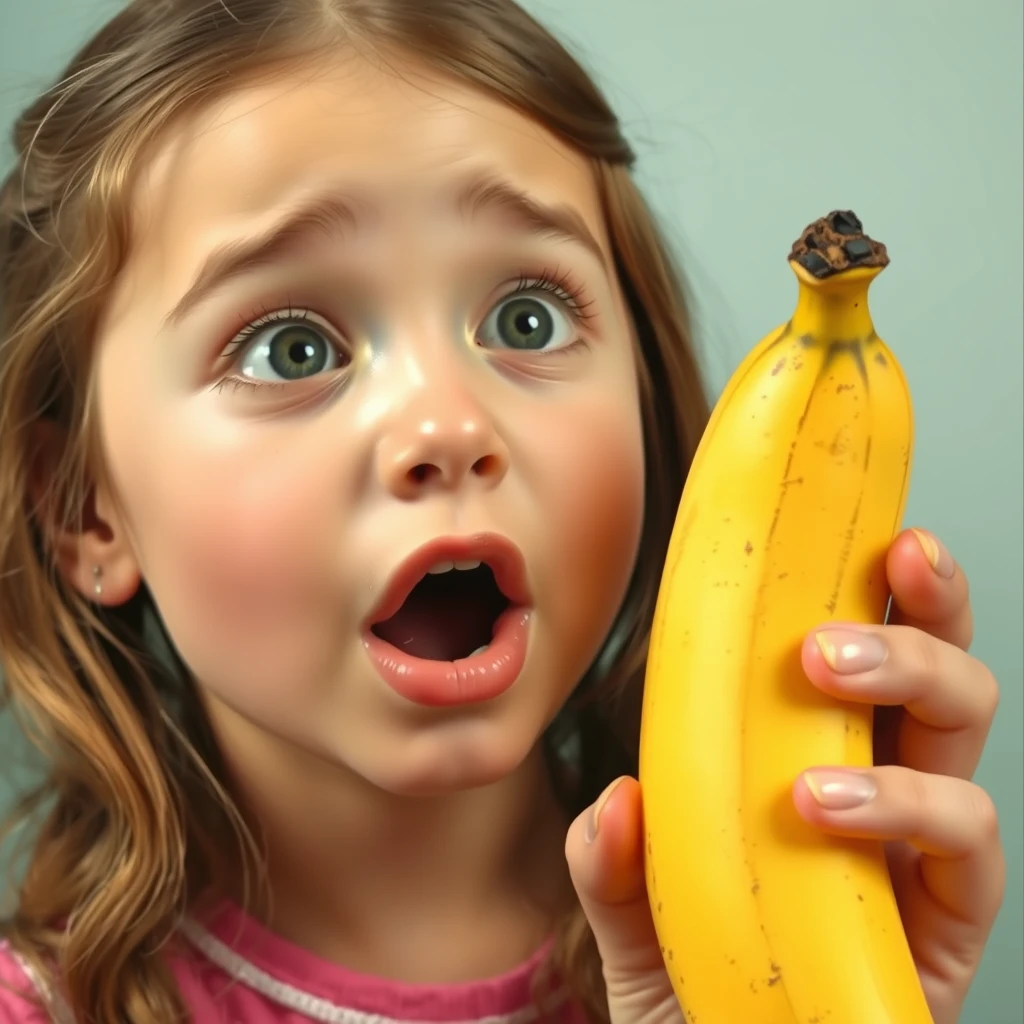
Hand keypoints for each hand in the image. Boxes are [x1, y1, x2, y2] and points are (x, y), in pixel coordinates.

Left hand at [565, 527, 1004, 1023]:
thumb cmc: (696, 995)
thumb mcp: (634, 922)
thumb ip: (612, 862)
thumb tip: (614, 801)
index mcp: (808, 765)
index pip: (847, 661)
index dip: (860, 585)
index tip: (844, 521)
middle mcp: (876, 793)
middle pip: (934, 668)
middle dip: (914, 605)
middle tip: (855, 580)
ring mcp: (918, 853)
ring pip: (963, 729)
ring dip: (905, 673)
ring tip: (825, 674)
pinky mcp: (949, 920)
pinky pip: (969, 842)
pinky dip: (903, 807)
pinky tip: (827, 807)